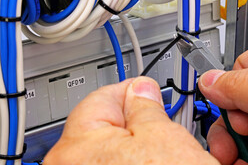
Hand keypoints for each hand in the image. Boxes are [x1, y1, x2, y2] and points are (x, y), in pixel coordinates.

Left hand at [44, 77, 218, 164]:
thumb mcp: (164, 139)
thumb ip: (146, 107)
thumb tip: (140, 89)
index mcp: (76, 148)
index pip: (101, 98)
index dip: (132, 91)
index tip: (151, 92)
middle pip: (108, 128)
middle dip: (141, 123)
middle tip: (167, 128)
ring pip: (118, 153)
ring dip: (146, 148)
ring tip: (171, 158)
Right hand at [199, 39, 247, 164]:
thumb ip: (240, 83)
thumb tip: (209, 80)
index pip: (242, 66)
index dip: (229, 87)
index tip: (223, 106)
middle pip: (241, 102)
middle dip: (231, 123)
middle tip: (230, 140)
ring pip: (247, 131)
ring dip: (236, 146)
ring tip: (237, 158)